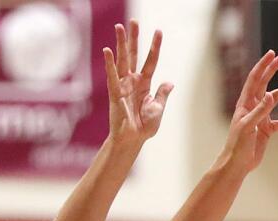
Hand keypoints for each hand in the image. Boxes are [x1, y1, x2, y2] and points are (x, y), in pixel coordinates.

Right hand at [103, 20, 173, 147]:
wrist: (133, 140)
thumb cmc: (144, 127)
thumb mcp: (157, 110)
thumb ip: (162, 95)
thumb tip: (170, 82)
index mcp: (145, 84)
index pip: (151, 61)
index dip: (155, 47)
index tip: (159, 31)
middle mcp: (133, 81)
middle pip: (134, 55)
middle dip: (134, 39)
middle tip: (133, 22)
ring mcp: (123, 86)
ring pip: (123, 61)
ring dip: (121, 44)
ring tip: (119, 28)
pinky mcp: (115, 93)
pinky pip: (113, 77)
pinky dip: (110, 64)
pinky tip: (108, 51)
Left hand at [221, 51, 277, 174]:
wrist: (237, 164)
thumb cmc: (238, 145)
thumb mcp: (248, 126)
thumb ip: (260, 110)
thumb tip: (270, 95)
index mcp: (245, 103)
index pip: (255, 79)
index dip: (263, 65)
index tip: (273, 54)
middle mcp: (253, 107)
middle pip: (264, 83)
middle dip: (273, 69)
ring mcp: (261, 118)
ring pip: (276, 100)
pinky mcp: (267, 130)